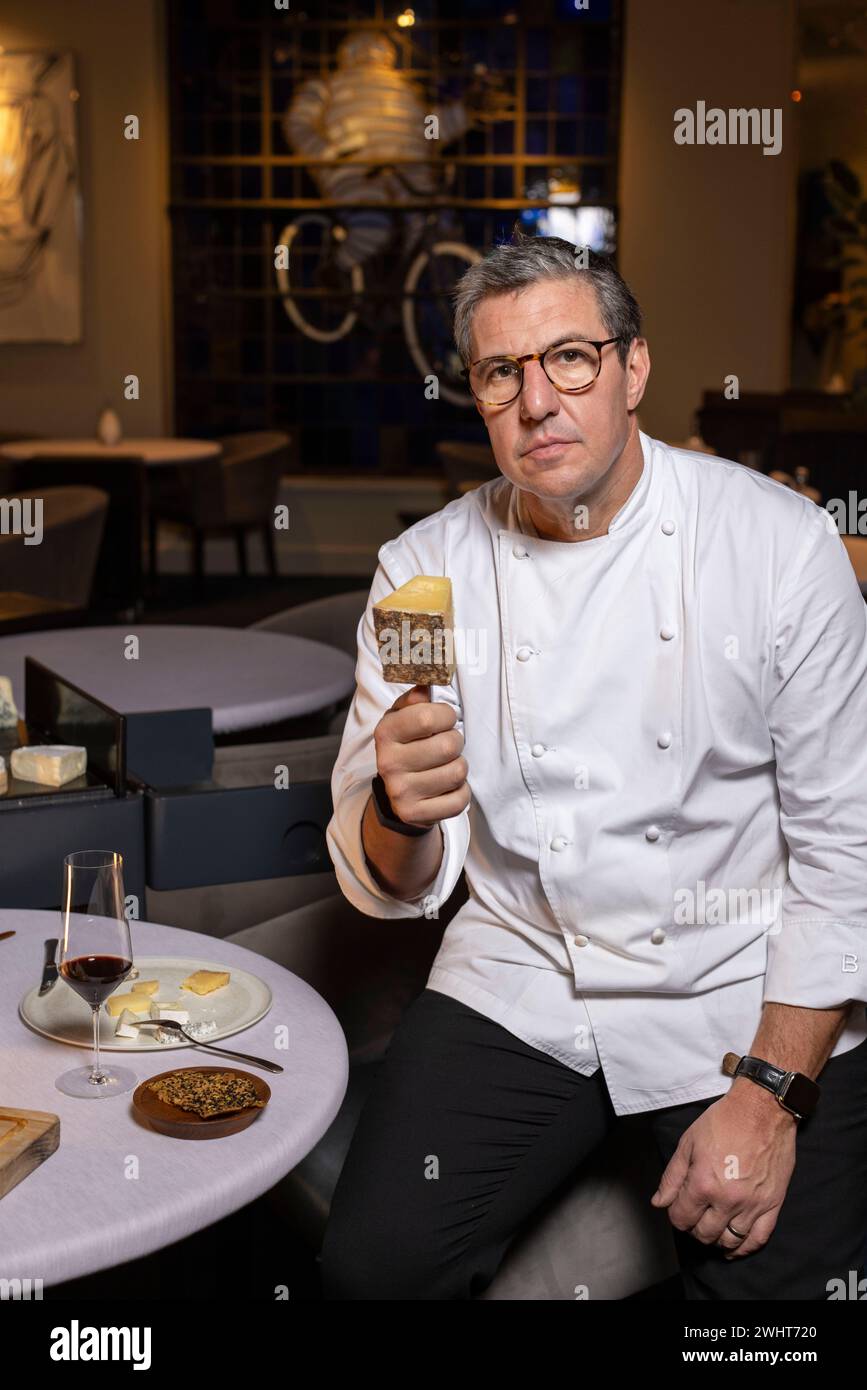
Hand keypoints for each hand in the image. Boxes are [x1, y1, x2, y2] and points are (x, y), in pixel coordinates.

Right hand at [374, 684, 469, 829]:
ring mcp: (401, 792)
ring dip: (459, 767)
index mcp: (385, 732)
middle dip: (456, 742)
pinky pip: (459, 800)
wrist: (397, 795)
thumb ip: (417, 697)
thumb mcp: (404, 718)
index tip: (445, 720)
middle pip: (448, 745)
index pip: (431, 716)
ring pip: (457, 772)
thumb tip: (429, 679)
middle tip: (447, 746)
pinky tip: (447, 787)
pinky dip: (461, 792)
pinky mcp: (416, 814)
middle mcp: (389, 763)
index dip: (447, 716)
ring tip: (446, 766)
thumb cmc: (407, 747)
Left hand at [649, 1087, 796, 1257]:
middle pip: (705, 1233)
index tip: (678, 1208)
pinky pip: (759, 1238)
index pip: (681, 1218)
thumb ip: (672, 1176)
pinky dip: (745, 1247)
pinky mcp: (773, 1205)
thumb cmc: (724, 1121)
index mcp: (703, 1183)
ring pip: (730, 1241)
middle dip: (694, 1228)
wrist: (762, 1110)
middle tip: (695, 1216)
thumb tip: (659, 1202)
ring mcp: (752, 1205)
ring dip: (717, 1239)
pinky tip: (734, 1246)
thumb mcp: (688, 1142)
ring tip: (712, 1228)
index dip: (676, 1215)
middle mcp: (727, 1200)